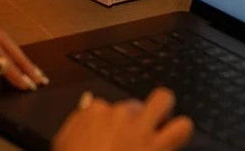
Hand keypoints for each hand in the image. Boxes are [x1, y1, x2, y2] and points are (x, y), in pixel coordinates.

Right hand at [53, 88, 193, 150]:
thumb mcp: (62, 144)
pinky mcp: (161, 144)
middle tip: (134, 136)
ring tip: (162, 122)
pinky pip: (183, 127)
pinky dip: (181, 131)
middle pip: (133, 104)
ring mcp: (142, 127)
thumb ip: (75, 126)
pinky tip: (176, 139)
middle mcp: (119, 114)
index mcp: (93, 112)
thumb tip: (86, 112)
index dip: (106, 123)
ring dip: (163, 110)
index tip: (106, 136)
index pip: (103, 106)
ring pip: (163, 99)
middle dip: (135, 117)